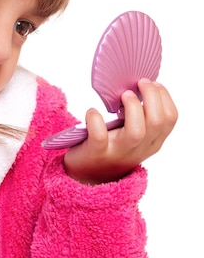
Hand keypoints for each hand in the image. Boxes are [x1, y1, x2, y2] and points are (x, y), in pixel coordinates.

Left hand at [63, 79, 177, 183]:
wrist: (88, 175)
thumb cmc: (111, 146)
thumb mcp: (133, 136)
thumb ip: (141, 117)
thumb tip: (141, 85)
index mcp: (152, 142)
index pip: (169, 119)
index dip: (164, 97)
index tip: (153, 83)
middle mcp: (138, 148)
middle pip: (157, 122)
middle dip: (152, 97)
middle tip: (139, 83)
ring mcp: (118, 152)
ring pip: (136, 132)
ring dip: (132, 108)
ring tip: (124, 95)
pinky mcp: (97, 153)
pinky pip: (99, 136)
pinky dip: (95, 119)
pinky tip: (92, 112)